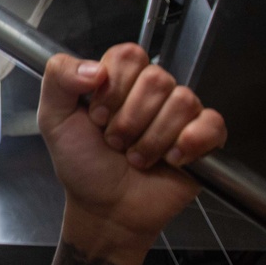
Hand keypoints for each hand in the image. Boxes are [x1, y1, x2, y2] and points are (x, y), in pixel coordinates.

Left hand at [38, 44, 226, 252]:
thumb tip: (94, 68)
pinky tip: (170, 159)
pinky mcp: (203, 139)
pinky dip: (189, 143)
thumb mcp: (54, 119)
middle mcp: (151, 92)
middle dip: (129, 119)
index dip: (113, 88)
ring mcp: (179, 115)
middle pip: (157, 79)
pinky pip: (211, 124)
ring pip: (182, 101)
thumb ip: (59, 78)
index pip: (129, 56)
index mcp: (119, 80)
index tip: (97, 116)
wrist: (104, 208)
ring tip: (136, 157)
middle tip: (115, 141)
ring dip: (151, 139)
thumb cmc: (82, 164)